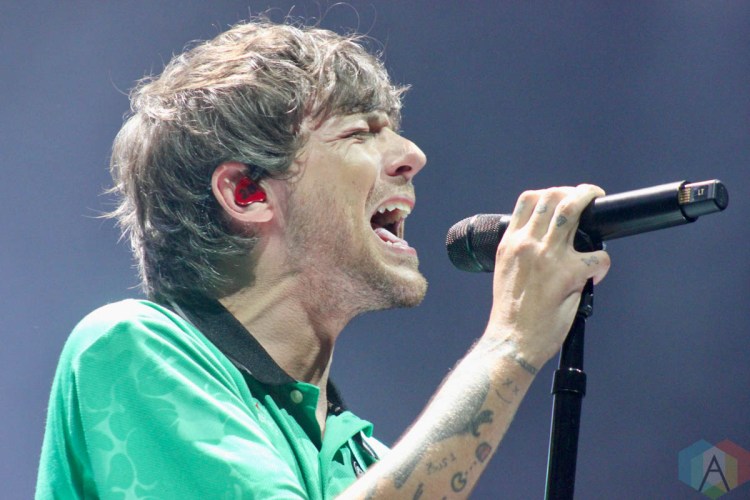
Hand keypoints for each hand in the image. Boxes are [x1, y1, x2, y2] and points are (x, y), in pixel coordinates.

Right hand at [485, 184, 610, 366]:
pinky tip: (595, 274)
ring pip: (572, 210)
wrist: (510, 341)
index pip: (528, 200)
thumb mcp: (506, 271)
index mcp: (510, 243)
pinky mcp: (568, 275)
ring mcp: (548, 257)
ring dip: (588, 202)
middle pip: (553, 197)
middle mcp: (526, 244)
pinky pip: (597, 257)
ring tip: (599, 205)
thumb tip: (552, 240)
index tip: (563, 197)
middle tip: (588, 197)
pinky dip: (602, 263)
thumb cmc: (511, 313)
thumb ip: (523, 251)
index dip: (550, 193)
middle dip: (575, 192)